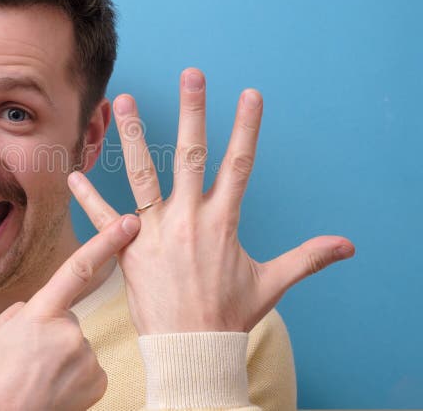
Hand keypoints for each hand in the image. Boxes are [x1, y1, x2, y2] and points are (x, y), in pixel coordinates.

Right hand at [0, 214, 140, 410]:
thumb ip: (21, 313)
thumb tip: (38, 309)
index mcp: (40, 312)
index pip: (78, 267)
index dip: (106, 241)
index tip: (130, 222)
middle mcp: (70, 330)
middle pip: (69, 319)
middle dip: (53, 335)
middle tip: (29, 361)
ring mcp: (87, 356)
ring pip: (79, 346)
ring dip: (63, 359)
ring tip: (38, 379)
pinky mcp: (99, 380)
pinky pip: (89, 369)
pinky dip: (75, 377)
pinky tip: (55, 390)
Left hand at [68, 68, 354, 333]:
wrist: (192, 348)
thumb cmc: (230, 315)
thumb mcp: (272, 283)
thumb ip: (308, 257)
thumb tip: (349, 246)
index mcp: (223, 221)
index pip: (239, 164)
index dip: (246, 128)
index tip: (250, 94)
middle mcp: (189, 217)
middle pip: (191, 154)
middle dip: (194, 112)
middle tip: (192, 74)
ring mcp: (156, 230)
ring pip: (143, 173)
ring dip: (133, 135)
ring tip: (124, 101)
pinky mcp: (129, 247)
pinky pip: (102, 218)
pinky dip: (87, 196)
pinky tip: (72, 172)